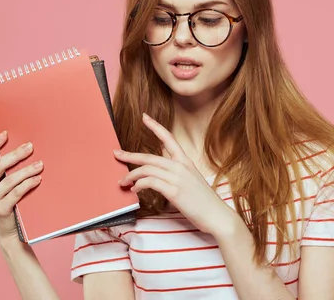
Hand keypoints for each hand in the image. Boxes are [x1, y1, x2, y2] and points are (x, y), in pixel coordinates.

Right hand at [0, 131, 42, 244]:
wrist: (11, 237)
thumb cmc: (13, 207)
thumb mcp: (7, 189)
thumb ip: (9, 174)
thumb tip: (25, 151)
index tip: (6, 133)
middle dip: (14, 155)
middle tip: (30, 147)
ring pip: (8, 180)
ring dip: (26, 170)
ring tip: (40, 164)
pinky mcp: (0, 210)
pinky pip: (15, 193)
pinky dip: (28, 184)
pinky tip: (38, 179)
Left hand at [115, 113, 238, 236]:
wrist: (217, 216)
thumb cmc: (204, 201)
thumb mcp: (192, 179)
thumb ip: (177, 170)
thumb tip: (160, 166)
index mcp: (185, 161)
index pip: (169, 138)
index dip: (155, 126)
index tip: (144, 117)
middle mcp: (180, 166)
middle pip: (149, 157)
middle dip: (130, 155)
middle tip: (116, 154)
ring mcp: (177, 178)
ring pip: (146, 169)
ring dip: (131, 175)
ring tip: (123, 181)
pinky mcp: (174, 191)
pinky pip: (150, 182)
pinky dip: (138, 185)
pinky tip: (135, 190)